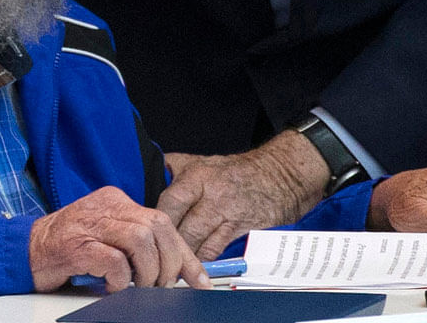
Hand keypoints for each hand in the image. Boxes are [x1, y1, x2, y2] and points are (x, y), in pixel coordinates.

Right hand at [29, 186, 209, 290]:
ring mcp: (90, 224)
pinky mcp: (76, 245)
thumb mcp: (107, 238)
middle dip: (169, 262)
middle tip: (162, 284)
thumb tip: (172, 268)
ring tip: (138, 286)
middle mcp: (106, 207)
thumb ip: (135, 244)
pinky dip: (120, 279)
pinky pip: (113, 260)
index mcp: (116, 201)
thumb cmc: (67, 248)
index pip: (163, 222)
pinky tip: (112, 286)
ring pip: (141, 240)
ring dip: (147, 271)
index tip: (198, 278)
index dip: (184, 253)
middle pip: (158, 227)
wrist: (23, 251)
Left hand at [156, 131, 328, 258]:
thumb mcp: (202, 161)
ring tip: (170, 266)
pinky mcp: (241, 230)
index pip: (168, 203)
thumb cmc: (236, 171)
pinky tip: (193, 265)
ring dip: (182, 256)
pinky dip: (201, 261)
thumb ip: (173, 169)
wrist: (280, 175)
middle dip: (166, 244)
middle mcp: (212, 194)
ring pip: (195, 244)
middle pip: (180, 227)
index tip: (147, 233)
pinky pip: (214, 252)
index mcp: (197, 175)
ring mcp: (228, 214)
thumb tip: (146, 180)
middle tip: (155, 255)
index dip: (155, 222)